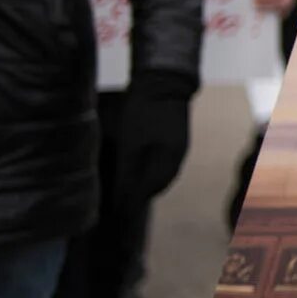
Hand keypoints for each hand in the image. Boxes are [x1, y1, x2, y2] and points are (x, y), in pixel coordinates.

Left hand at [113, 69, 195, 211]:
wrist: (164, 83)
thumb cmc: (144, 111)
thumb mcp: (130, 141)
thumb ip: (128, 169)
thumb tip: (123, 194)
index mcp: (167, 160)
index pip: (147, 190)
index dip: (131, 204)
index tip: (117, 215)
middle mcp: (176, 158)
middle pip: (157, 186)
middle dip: (140, 197)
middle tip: (121, 208)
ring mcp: (179, 148)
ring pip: (162, 175)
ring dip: (147, 185)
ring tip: (130, 192)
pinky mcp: (176, 140)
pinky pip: (165, 164)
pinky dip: (153, 172)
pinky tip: (143, 170)